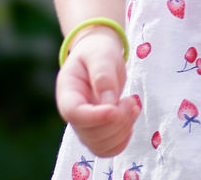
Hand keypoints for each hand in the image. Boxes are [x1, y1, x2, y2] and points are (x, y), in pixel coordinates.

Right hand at [55, 26, 141, 156]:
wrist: (98, 56)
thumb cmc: (97, 52)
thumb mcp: (101, 54)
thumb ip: (103, 75)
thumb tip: (109, 101)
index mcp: (68, 93)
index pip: (74, 114)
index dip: (96, 117)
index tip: (116, 108)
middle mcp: (74, 114)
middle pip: (90, 134)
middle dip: (116, 121)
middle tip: (130, 100)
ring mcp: (85, 125)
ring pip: (101, 146)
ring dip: (123, 129)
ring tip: (132, 105)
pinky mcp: (98, 131)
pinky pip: (109, 148)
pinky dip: (125, 137)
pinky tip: (132, 115)